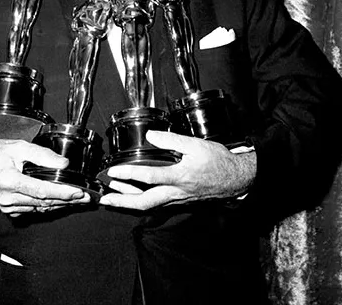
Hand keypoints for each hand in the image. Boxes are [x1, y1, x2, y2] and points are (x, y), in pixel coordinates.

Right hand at [0, 139, 89, 215]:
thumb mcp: (20, 147)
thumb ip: (43, 155)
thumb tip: (64, 164)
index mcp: (9, 180)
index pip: (42, 191)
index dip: (62, 193)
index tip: (78, 192)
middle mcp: (8, 197)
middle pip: (44, 202)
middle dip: (67, 200)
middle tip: (86, 198)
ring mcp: (8, 206)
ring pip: (40, 208)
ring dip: (60, 205)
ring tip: (78, 200)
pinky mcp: (9, 210)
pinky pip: (33, 210)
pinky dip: (48, 206)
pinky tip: (61, 202)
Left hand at [98, 131, 256, 210]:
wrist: (237, 180)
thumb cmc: (219, 162)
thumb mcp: (196, 145)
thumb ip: (172, 140)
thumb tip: (152, 135)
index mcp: (179, 177)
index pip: (148, 178)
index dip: (128, 175)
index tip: (113, 172)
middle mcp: (176, 193)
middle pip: (143, 203)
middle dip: (121, 202)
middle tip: (105, 199)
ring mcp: (178, 200)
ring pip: (149, 206)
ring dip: (130, 202)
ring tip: (114, 197)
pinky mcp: (181, 202)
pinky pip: (158, 205)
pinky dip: (143, 203)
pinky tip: (135, 197)